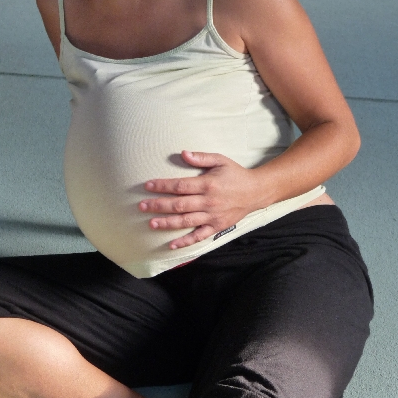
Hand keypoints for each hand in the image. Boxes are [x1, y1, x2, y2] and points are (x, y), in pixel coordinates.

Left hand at [139, 151, 262, 249]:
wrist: (256, 191)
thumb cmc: (235, 174)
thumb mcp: (220, 160)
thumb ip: (201, 158)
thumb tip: (183, 153)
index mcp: (207, 184)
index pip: (180, 186)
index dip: (162, 186)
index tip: (148, 185)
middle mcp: (208, 202)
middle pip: (179, 205)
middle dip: (158, 205)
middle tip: (141, 206)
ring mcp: (212, 216)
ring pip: (186, 221)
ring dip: (167, 223)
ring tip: (151, 224)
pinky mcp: (217, 227)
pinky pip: (199, 236)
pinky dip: (185, 241)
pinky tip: (172, 244)